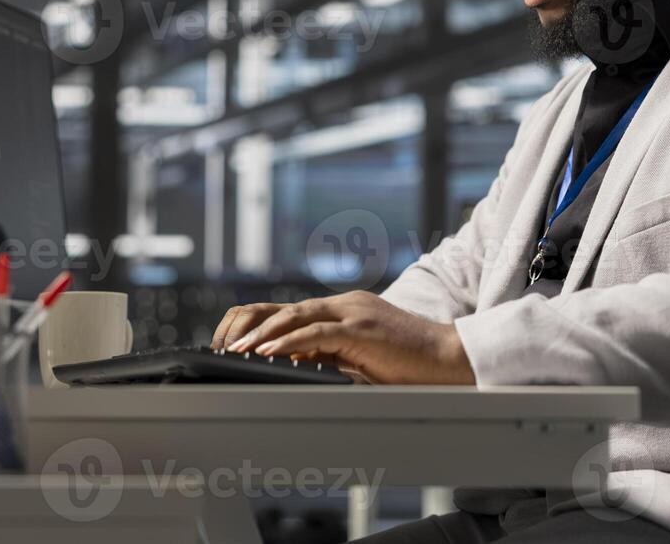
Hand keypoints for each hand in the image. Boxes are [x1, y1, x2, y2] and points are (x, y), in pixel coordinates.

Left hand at [211, 292, 476, 384]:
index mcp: (343, 309)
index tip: (232, 342)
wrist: (448, 360)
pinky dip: (286, 341)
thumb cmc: (409, 365)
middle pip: (283, 306)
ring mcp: (354, 312)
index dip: (257, 325)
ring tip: (234, 350)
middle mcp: (345, 304)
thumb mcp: (359, 358)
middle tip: (221, 344)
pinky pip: (315, 331)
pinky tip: (266, 353)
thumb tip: (291, 365)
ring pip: (294, 315)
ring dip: (259, 335)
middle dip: (247, 326)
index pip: (289, 310)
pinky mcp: (362, 328)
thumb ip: (329, 355)